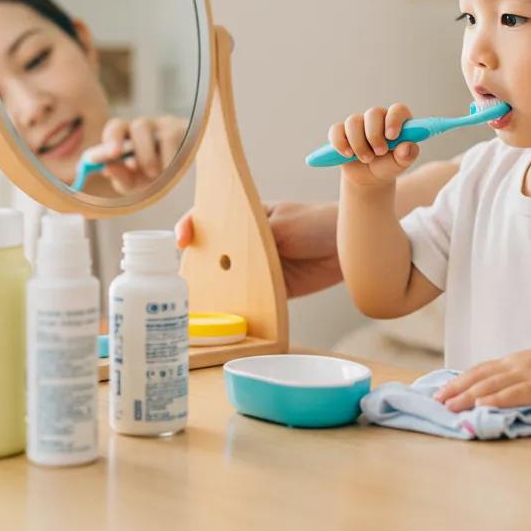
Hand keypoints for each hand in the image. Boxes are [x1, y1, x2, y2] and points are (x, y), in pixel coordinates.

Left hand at [82, 115, 186, 193]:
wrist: (183, 181)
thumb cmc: (154, 179)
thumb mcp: (135, 184)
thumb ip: (120, 178)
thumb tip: (107, 169)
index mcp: (128, 136)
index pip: (116, 127)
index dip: (112, 139)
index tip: (111, 155)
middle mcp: (147, 127)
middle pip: (139, 126)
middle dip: (140, 150)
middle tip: (136, 167)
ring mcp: (167, 126)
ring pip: (161, 135)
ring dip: (153, 157)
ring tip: (157, 175)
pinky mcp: (186, 130)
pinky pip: (176, 140)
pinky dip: (172, 159)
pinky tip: (174, 170)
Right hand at [176, 201, 343, 297]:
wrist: (348, 246)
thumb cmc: (316, 224)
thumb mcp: (282, 225)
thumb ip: (255, 237)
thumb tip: (225, 254)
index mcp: (244, 217)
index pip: (207, 218)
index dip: (188, 227)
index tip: (182, 240)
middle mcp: (244, 242)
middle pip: (210, 252)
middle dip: (195, 263)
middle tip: (183, 277)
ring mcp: (255, 266)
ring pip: (225, 277)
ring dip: (213, 287)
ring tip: (199, 299)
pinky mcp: (268, 289)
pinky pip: (246, 298)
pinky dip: (235, 305)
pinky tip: (224, 313)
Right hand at [328, 104, 419, 187]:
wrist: (370, 176)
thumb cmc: (389, 165)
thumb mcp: (401, 163)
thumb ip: (407, 155)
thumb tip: (407, 146)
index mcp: (397, 120)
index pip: (397, 110)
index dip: (394, 120)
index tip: (391, 136)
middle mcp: (378, 117)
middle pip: (373, 113)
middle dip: (374, 135)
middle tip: (380, 152)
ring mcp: (359, 123)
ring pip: (353, 122)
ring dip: (359, 144)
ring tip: (366, 159)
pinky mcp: (341, 131)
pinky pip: (336, 130)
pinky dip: (340, 143)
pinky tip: (348, 155)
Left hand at [434, 340, 530, 411]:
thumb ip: (519, 376)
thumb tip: (499, 390)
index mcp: (514, 360)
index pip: (479, 370)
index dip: (457, 380)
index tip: (439, 391)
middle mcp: (516, 364)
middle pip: (478, 376)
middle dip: (455, 389)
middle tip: (434, 402)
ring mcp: (528, 374)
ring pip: (491, 385)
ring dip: (467, 396)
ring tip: (449, 406)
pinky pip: (513, 393)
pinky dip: (495, 400)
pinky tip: (481, 406)